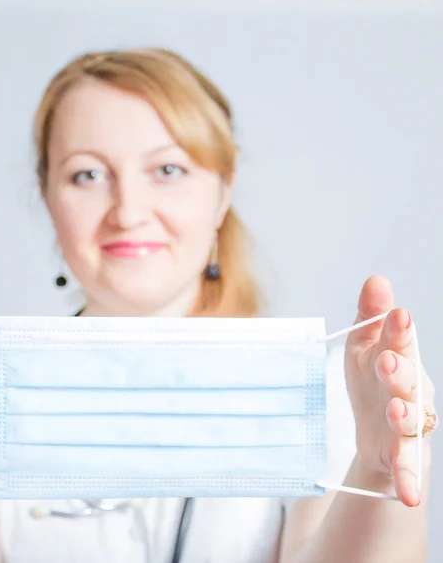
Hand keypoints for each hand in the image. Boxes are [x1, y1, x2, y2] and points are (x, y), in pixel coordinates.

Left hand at [344, 275, 435, 506]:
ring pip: (411, 422)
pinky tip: (410, 495)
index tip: (398, 315)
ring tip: (396, 412)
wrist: (372, 427)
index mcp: (398, 362)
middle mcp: (409, 393)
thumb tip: (376, 279)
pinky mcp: (399, 456)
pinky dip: (409, 481)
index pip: (400, 344)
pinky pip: (406, 468)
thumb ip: (371, 316)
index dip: (399, 331)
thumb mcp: (364, 345)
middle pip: (408, 382)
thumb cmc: (370, 378)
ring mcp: (406, 426)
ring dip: (405, 417)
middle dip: (400, 371)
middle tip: (389, 361)